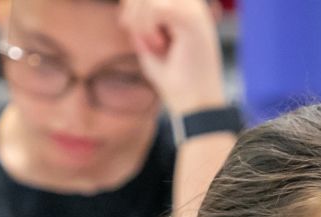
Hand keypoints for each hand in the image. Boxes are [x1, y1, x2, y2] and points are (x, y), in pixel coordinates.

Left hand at [119, 0, 225, 115]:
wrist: (194, 103)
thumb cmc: (175, 78)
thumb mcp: (148, 43)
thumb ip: (138, 19)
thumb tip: (125, 1)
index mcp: (183, 6)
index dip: (131, 3)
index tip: (127, 25)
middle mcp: (191, 4)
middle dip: (132, 8)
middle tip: (134, 32)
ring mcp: (195, 10)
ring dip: (140, 19)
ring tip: (152, 43)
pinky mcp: (194, 19)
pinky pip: (158, 6)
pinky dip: (149, 26)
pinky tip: (159, 44)